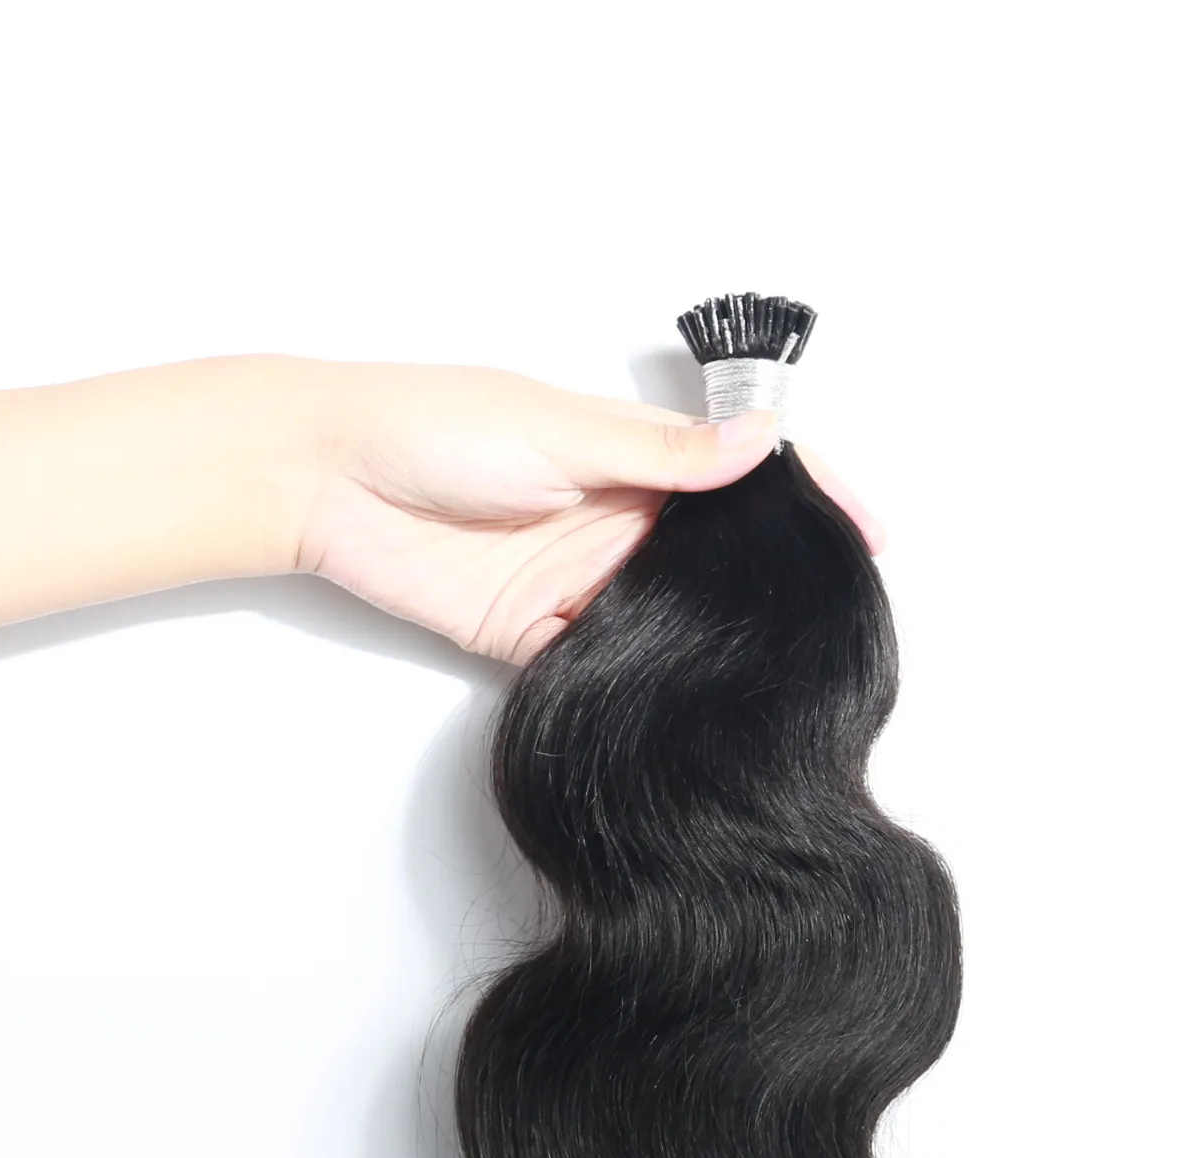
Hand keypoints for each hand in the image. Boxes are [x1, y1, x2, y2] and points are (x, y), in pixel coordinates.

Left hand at [265, 362, 880, 664]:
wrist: (327, 481)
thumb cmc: (432, 423)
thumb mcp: (560, 429)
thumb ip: (662, 455)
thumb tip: (760, 444)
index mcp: (631, 456)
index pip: (741, 478)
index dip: (807, 501)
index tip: (868, 536)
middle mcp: (617, 519)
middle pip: (717, 559)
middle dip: (772, 585)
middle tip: (835, 620)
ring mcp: (581, 581)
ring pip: (671, 619)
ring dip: (711, 640)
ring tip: (775, 670)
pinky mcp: (535, 636)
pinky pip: (607, 666)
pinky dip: (642, 681)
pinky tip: (683, 696)